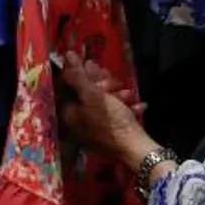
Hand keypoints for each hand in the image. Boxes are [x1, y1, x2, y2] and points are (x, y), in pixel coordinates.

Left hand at [57, 53, 148, 169]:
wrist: (136, 149)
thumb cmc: (112, 121)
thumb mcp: (94, 94)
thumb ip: (78, 75)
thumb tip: (67, 55)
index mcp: (68, 113)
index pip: (67, 86)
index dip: (80, 73)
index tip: (93, 65)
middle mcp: (76, 122)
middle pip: (86, 94)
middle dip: (103, 84)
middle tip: (115, 83)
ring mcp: (92, 129)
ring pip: (102, 102)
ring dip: (116, 95)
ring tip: (128, 95)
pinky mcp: (108, 134)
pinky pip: (113, 114)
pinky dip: (124, 108)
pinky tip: (136, 105)